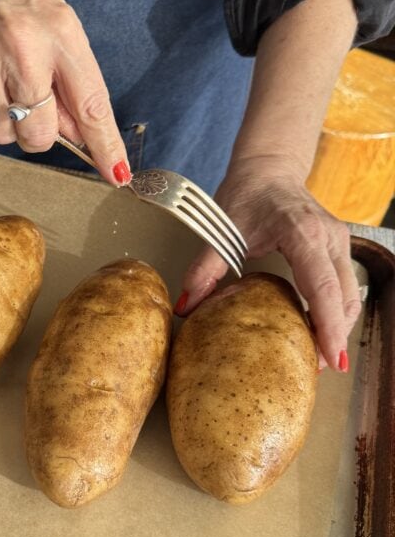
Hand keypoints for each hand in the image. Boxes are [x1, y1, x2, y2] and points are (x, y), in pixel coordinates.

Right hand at [0, 0, 129, 184]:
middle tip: (27, 104)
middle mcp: (22, 49)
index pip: (91, 104)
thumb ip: (68, 75)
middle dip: (38, 132)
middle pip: (40, 135)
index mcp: (60, 32)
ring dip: (2, 120)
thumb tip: (77, 133)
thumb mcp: (52, 17)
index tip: (117, 174)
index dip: (105, 146)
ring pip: (2, 135)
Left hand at [177, 160, 361, 370]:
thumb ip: (204, 267)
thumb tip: (186, 306)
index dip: (328, 324)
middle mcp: (329, 238)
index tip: (330, 357)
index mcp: (303, 232)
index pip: (323, 286)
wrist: (268, 168)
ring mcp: (338, 242)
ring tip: (316, 356)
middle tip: (317, 368)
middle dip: (334, 335)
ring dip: (337, 326)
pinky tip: (316, 331)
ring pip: (349, 295)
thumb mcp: (222, 228)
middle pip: (344, 297)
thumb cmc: (247, 194)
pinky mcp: (337, 248)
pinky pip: (343, 287)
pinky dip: (334, 312)